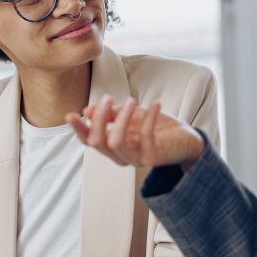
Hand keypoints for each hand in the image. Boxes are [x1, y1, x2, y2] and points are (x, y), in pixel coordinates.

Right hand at [67, 95, 204, 170]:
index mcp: (112, 147)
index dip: (78, 129)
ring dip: (121, 119)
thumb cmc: (156, 127)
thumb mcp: (131, 116)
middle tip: (107, 98)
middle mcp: (121, 156)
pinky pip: (146, 136)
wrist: (185, 139)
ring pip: (117, 142)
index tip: (70, 114)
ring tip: (131, 100)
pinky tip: (155, 103)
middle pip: (99, 142)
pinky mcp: (153, 157)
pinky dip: (149, 117)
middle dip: (99, 119)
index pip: (89, 141)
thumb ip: (111, 115)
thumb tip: (87, 110)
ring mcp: (136, 159)